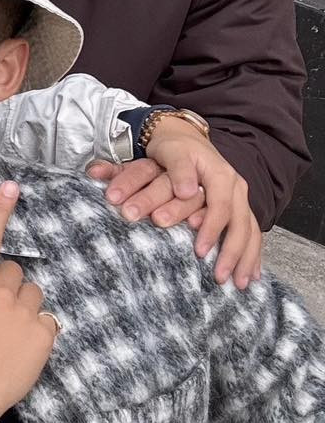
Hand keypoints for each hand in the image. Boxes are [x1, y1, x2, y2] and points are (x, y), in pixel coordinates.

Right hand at [0, 182, 56, 422]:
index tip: (13, 186)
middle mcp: (0, 296)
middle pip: (14, 271)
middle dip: (3, 287)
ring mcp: (24, 317)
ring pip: (33, 294)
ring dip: (22, 306)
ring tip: (2, 333)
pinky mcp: (42, 339)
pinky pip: (48, 321)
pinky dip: (37, 331)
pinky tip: (16, 348)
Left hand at [88, 123, 260, 288]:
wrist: (181, 138)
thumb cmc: (172, 148)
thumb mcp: (171, 151)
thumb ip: (178, 170)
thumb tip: (188, 191)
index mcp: (220, 175)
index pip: (220, 206)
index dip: (212, 230)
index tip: (200, 252)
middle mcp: (235, 187)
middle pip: (241, 223)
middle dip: (232, 253)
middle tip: (219, 278)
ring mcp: (239, 199)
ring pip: (250, 231)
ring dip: (246, 260)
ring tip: (239, 284)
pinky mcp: (237, 208)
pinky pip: (251, 234)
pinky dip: (252, 255)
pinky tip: (252, 276)